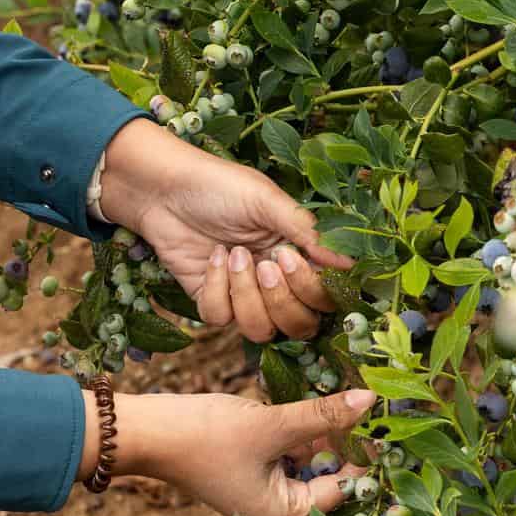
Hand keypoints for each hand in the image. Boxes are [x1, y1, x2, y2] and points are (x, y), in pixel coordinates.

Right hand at [78, 386, 375, 515]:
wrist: (147, 432)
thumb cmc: (206, 437)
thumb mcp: (272, 424)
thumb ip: (323, 416)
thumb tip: (370, 401)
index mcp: (285, 515)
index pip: (344, 488)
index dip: (366, 455)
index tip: (388, 421)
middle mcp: (277, 510)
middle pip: (330, 477)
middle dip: (348, 444)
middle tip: (372, 405)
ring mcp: (263, 488)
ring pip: (311, 461)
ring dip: (326, 434)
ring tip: (347, 398)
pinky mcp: (252, 466)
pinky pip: (290, 452)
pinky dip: (303, 431)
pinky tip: (315, 403)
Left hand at [100, 118, 352, 340]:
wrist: (164, 188)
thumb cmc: (219, 185)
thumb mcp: (267, 200)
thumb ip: (308, 232)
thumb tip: (351, 263)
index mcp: (299, 254)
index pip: (324, 296)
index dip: (313, 289)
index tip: (290, 257)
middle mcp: (276, 280)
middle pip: (299, 324)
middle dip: (282, 299)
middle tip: (265, 263)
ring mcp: (243, 294)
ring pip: (261, 330)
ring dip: (247, 295)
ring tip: (233, 254)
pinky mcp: (211, 301)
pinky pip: (221, 318)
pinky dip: (216, 289)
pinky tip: (212, 257)